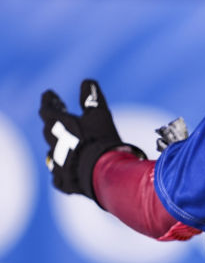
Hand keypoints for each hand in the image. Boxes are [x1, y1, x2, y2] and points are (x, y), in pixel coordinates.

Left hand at [39, 79, 144, 202]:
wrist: (100, 172)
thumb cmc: (99, 138)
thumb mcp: (99, 113)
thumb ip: (91, 97)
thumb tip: (87, 81)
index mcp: (57, 125)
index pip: (46, 109)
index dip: (49, 100)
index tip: (49, 94)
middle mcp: (51, 144)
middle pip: (48, 129)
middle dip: (53, 120)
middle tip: (59, 113)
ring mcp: (55, 164)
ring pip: (53, 151)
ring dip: (58, 144)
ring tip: (66, 140)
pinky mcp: (62, 181)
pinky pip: (58, 172)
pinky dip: (62, 166)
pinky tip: (68, 165)